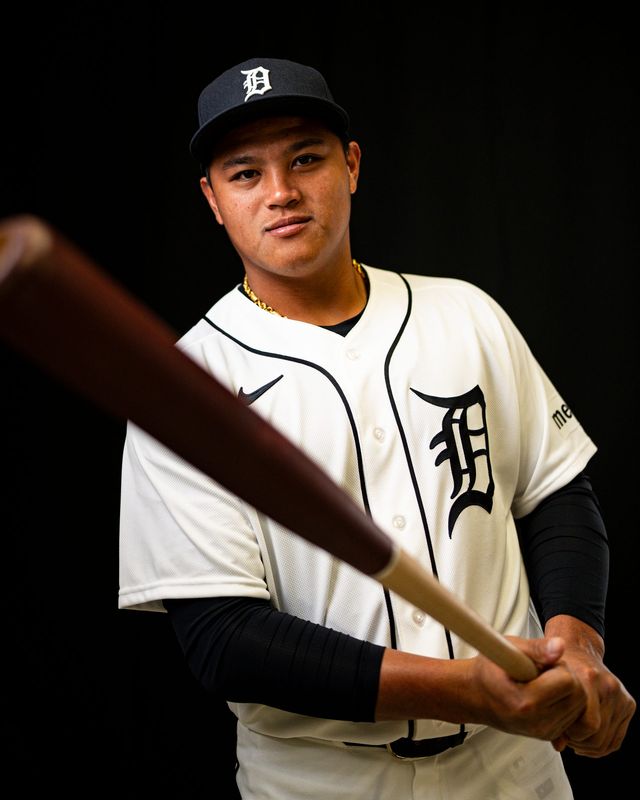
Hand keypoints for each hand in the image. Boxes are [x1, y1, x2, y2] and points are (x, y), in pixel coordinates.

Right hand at [469, 635, 587, 741]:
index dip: (557, 665)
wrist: (476, 696)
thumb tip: (560, 646)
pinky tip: (545, 694)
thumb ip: (536, 648)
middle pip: (579, 695)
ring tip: (542, 682)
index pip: (567, 681)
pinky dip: (565, 701)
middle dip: (566, 677)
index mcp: (526, 703)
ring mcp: (544, 732)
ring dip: (567, 690)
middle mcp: (537, 723)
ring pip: (580, 706)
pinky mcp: (550, 735)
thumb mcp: (506, 649)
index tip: (539, 662)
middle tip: (543, 670)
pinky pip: (574, 715)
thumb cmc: (489, 670)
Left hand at [546, 616, 635, 756]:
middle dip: (579, 741)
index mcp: (589, 678)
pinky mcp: (628, 704)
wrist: (578, 649)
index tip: (559, 728)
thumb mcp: (545, 680)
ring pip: (608, 741)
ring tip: (574, 735)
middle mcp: (608, 686)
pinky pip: (616, 739)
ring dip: (589, 745)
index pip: (588, 725)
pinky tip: (586, 736)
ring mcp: (621, 696)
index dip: (571, 734)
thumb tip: (558, 745)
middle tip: (565, 735)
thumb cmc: (558, 666)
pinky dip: (601, 743)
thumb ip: (549, 709)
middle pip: (598, 736)